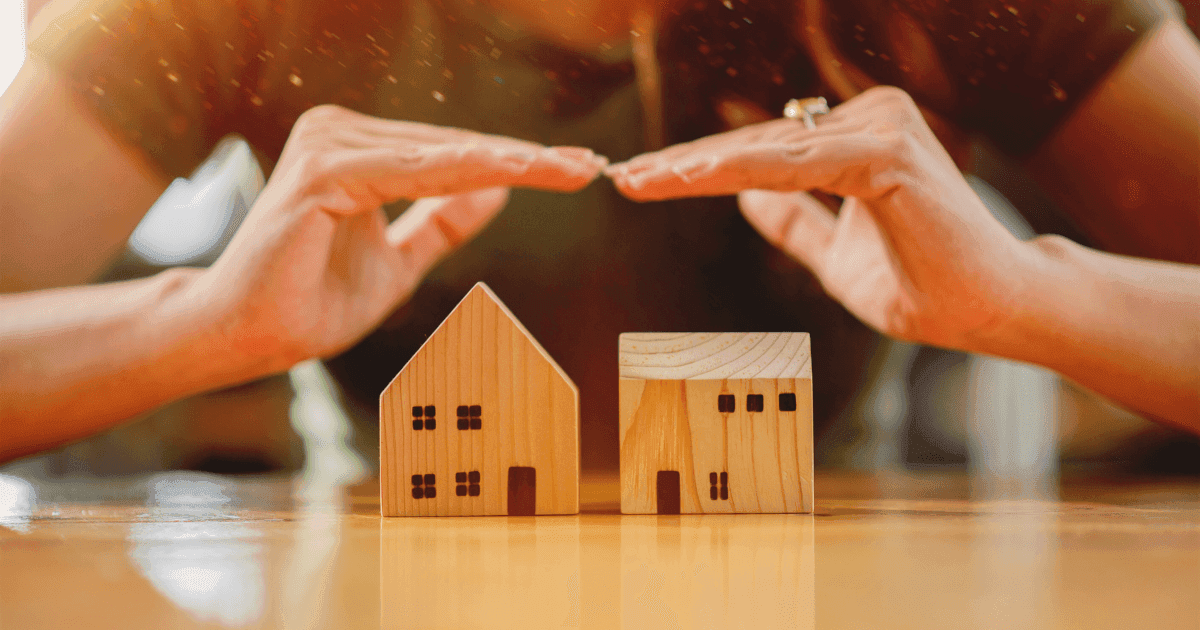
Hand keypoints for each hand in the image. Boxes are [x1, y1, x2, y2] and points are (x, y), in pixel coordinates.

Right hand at [194, 104, 605, 368]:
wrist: (244, 337)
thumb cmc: (311, 302)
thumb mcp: (398, 263)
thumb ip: (441, 224)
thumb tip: (498, 193)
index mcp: (358, 150)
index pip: (453, 156)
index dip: (518, 165)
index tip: (579, 170)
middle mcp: (339, 133)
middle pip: (455, 148)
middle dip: (527, 160)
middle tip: (593, 166)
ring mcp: (327, 146)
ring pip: (441, 155)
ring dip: (508, 162)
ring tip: (570, 170)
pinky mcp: (320, 172)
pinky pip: (409, 172)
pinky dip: (460, 173)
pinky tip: (508, 173)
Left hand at [606, 86, 1032, 350]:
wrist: (992, 313)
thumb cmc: (924, 287)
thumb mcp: (836, 257)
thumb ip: (795, 224)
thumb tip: (743, 199)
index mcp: (858, 137)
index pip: (764, 152)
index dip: (700, 169)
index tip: (642, 181)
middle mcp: (870, 117)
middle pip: (756, 144)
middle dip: (684, 166)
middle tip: (622, 177)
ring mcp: (881, 127)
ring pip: (766, 151)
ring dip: (697, 169)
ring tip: (638, 181)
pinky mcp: (886, 152)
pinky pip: (794, 164)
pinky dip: (741, 171)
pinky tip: (692, 179)